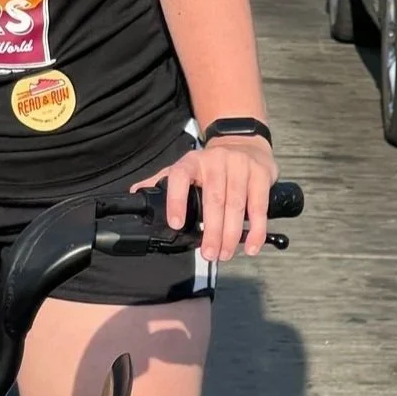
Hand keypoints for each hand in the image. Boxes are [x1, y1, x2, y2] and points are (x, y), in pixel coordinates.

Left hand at [135, 132, 274, 263]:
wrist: (244, 142)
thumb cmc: (212, 164)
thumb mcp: (186, 167)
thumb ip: (163, 181)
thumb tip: (136, 192)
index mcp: (192, 161)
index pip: (180, 177)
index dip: (177, 200)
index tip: (177, 225)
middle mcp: (216, 161)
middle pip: (214, 199)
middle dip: (212, 231)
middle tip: (208, 254)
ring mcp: (240, 167)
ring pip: (237, 205)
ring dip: (232, 234)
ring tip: (225, 254)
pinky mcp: (260, 175)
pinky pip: (259, 206)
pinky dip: (256, 230)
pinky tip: (251, 247)